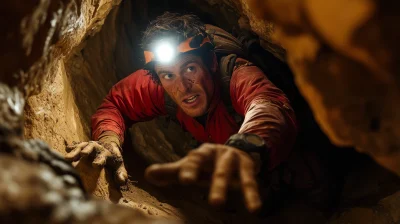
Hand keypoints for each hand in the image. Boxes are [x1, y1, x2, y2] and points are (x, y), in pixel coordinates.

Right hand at [65, 141, 127, 184]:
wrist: (110, 145)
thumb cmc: (114, 160)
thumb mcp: (120, 166)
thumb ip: (121, 174)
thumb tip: (122, 181)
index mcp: (107, 153)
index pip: (104, 156)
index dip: (100, 160)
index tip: (95, 165)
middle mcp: (98, 148)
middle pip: (92, 147)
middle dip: (87, 150)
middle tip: (82, 154)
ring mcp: (89, 146)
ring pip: (82, 146)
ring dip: (75, 151)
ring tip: (67, 158)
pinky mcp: (83, 145)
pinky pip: (76, 145)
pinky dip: (71, 147)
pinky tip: (66, 149)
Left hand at [145, 143, 261, 212]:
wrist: (235, 150)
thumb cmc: (207, 164)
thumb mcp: (191, 166)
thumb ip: (171, 172)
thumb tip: (148, 175)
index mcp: (202, 153)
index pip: (195, 160)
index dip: (190, 169)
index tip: (184, 180)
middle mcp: (218, 153)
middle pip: (216, 170)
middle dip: (215, 185)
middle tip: (212, 202)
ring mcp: (233, 159)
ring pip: (231, 174)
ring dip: (228, 188)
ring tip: (220, 205)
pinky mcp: (247, 166)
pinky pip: (250, 181)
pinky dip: (252, 194)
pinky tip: (255, 208)